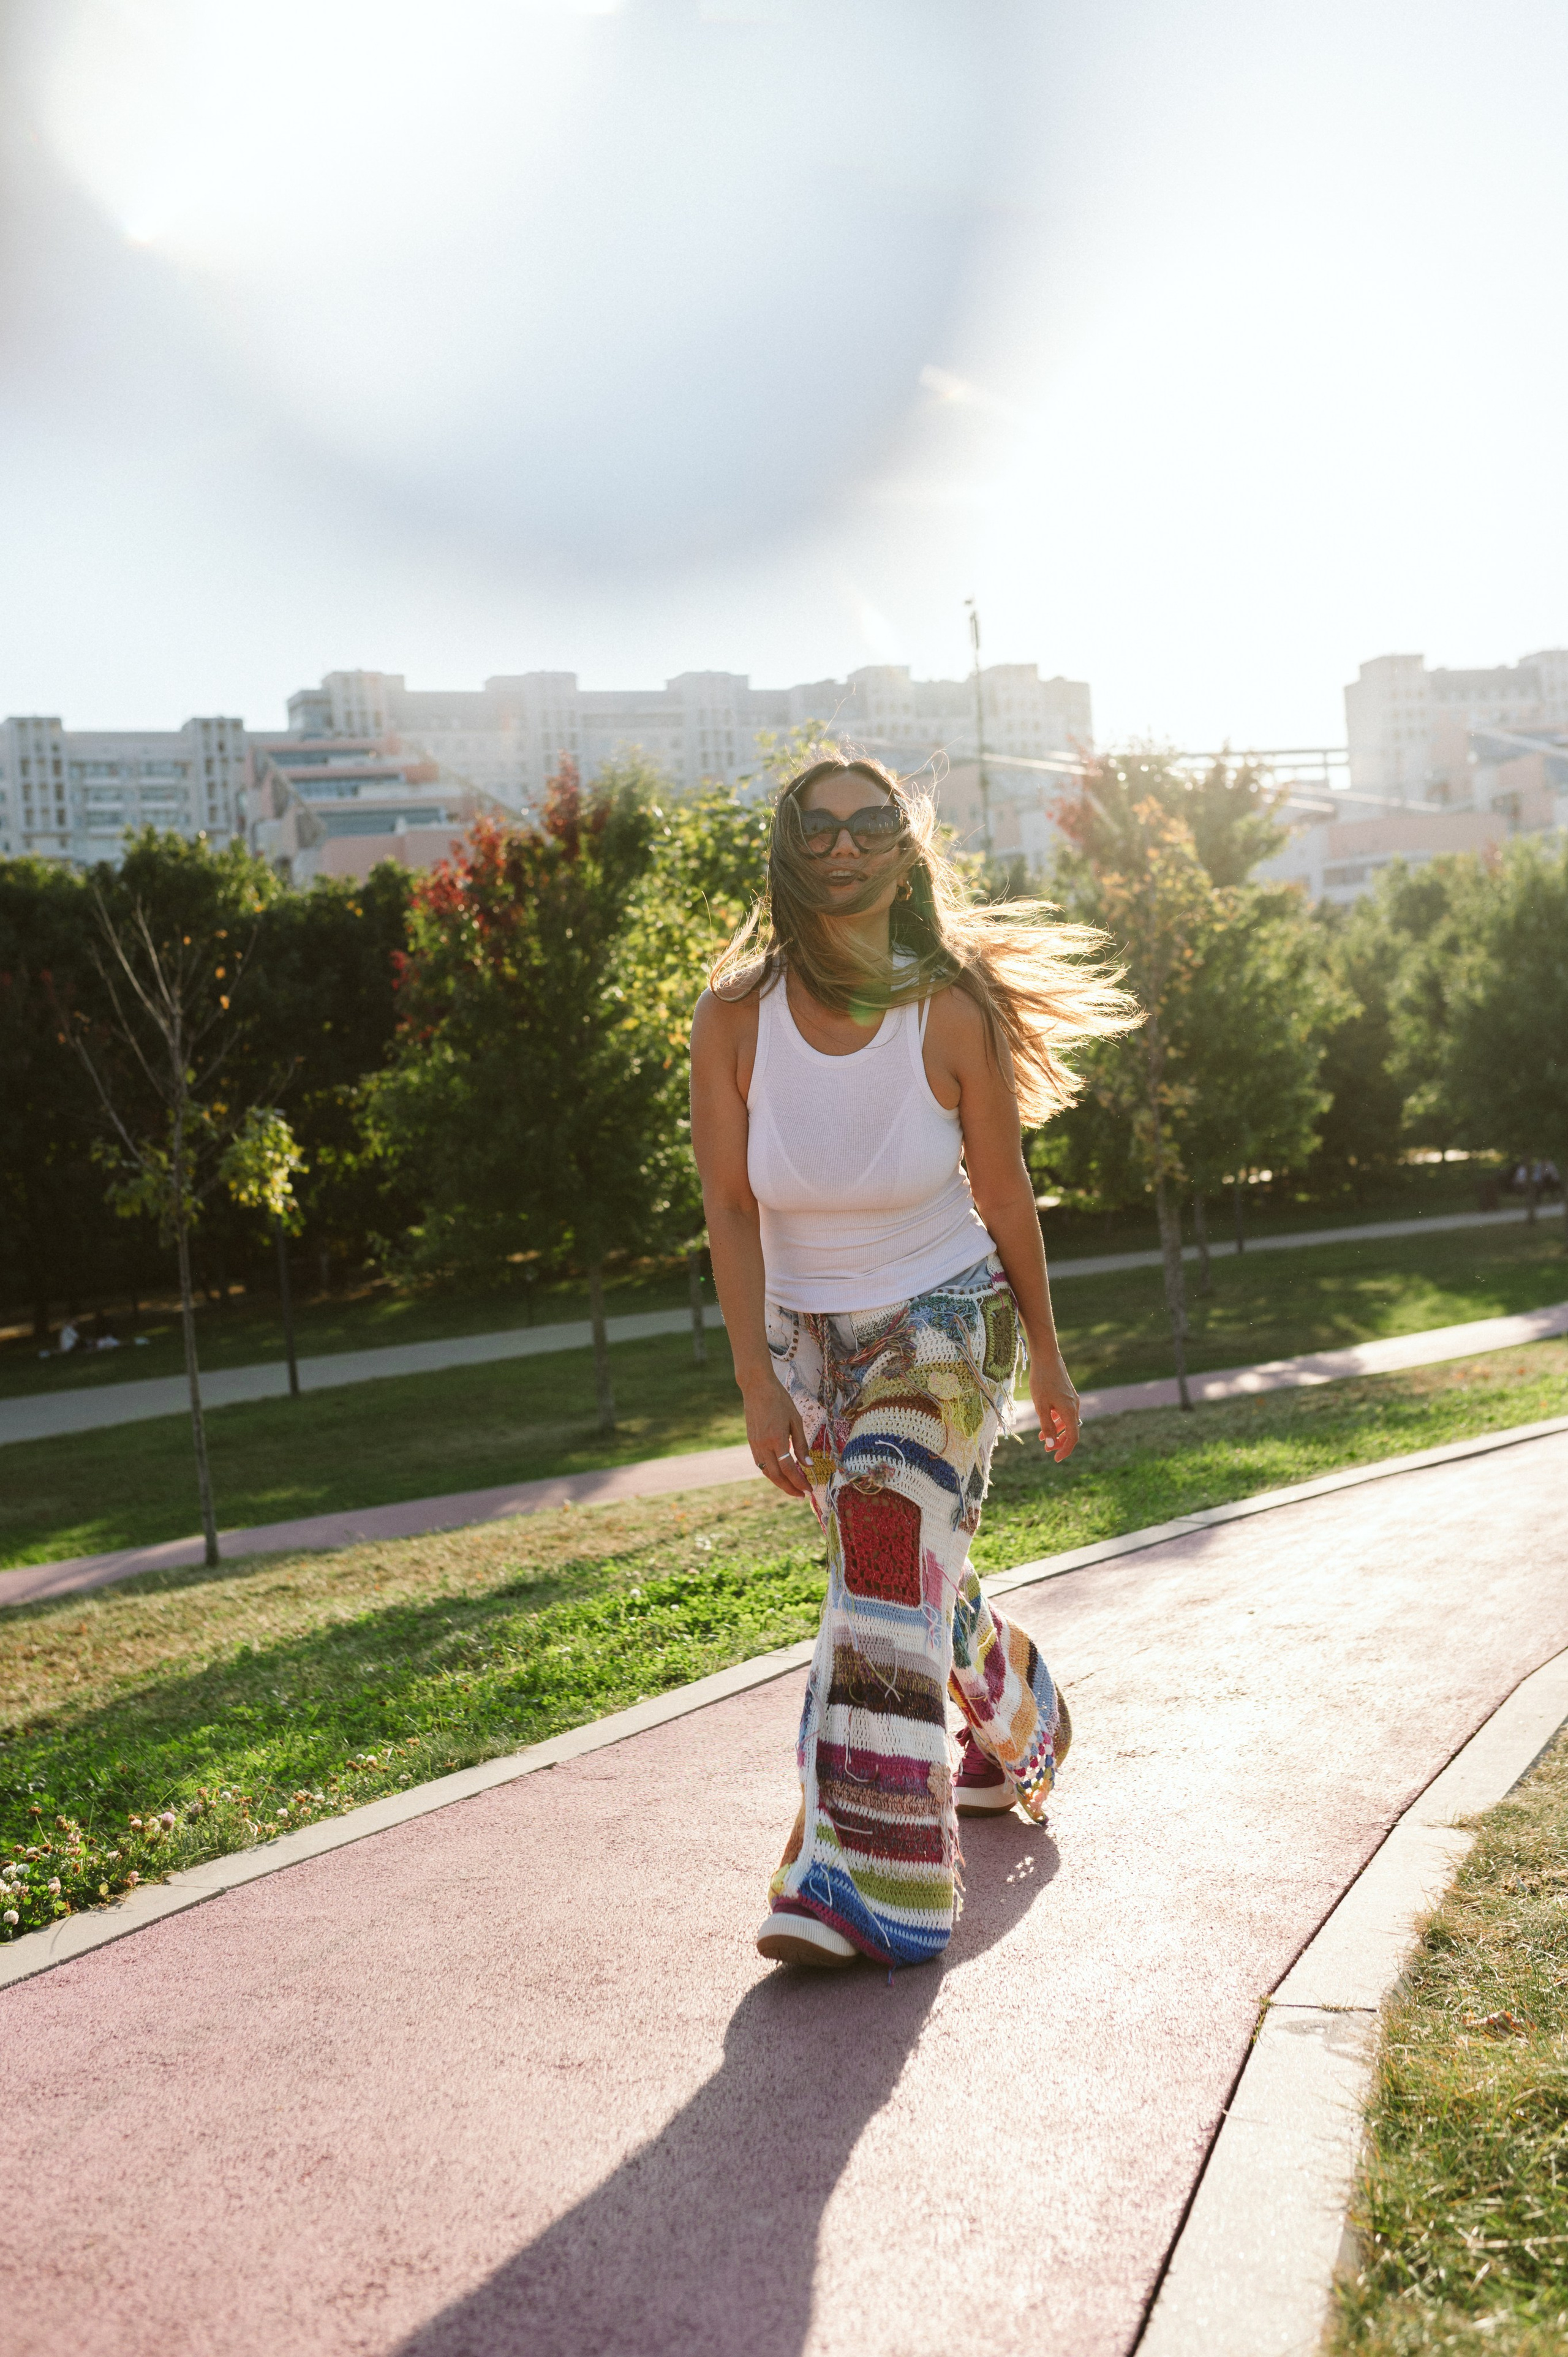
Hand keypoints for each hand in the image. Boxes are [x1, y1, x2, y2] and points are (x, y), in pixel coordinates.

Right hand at [741, 1371, 812, 1497]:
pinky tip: (780, 1474)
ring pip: (766, 1472)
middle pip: (776, 1475)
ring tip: (792, 1488)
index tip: (809, 1490)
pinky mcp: (751, 1442)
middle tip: (802, 1495)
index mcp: (776, 1439)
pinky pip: (760, 1463)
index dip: (799, 1482)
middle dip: (790, 1488)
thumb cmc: (780, 1400)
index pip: (789, 1468)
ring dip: (779, 1483)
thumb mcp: (795, 1420)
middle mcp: (763, 1445)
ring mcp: (755, 1444)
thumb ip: (801, 1444)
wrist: (756, 1387)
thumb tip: (809, 1465)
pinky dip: (771, 1472)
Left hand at [1029, 1352, 1080, 1464]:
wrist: (1046, 1357)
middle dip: (1059, 1442)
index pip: (1073, 1437)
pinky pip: (1064, 1412)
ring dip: (1057, 1432)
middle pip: (1071, 1431)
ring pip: (1067, 1421)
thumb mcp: (1041, 1406)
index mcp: (1070, 1411)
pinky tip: (1045, 1422)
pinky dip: (1056, 1420)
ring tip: (1042, 1439)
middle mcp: (1074, 1406)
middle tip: (1046, 1450)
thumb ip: (1047, 1426)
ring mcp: (1072, 1400)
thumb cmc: (1042, 1380)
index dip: (1065, 1450)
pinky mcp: (1067, 1394)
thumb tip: (1051, 1445)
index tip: (1056, 1459)